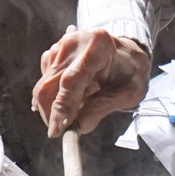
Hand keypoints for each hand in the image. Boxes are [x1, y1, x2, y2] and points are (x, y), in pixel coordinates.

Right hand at [32, 29, 151, 136]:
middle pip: (49, 84)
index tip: (56, 131)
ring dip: (52, 108)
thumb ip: (103, 107)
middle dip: (51, 114)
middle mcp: (74, 43)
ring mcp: (60, 47)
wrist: (126, 53)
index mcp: (97, 46)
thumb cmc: (131, 72)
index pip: (71, 81)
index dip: (61, 107)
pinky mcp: (52, 54)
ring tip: (73, 113)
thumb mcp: (128, 92)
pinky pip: (44, 83)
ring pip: (43, 86)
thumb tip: (79, 127)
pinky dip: (52, 99)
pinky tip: (69, 102)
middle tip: (61, 132)